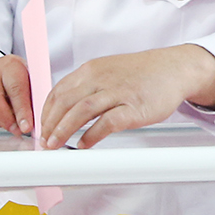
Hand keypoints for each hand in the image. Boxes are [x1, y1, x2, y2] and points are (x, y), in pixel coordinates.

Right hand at [0, 54, 33, 132]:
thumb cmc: (17, 84)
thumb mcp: (29, 87)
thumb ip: (32, 103)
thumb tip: (33, 125)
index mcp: (10, 66)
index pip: (15, 87)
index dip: (21, 110)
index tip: (26, 127)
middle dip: (4, 119)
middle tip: (14, 130)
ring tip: (0, 124)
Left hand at [40, 44, 214, 148]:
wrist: (174, 68)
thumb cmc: (141, 73)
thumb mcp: (108, 71)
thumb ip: (87, 87)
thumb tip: (64, 110)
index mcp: (91, 70)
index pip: (58, 91)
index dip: (45, 112)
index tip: (40, 128)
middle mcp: (101, 78)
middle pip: (65, 102)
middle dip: (49, 124)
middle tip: (43, 141)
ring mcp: (118, 92)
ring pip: (81, 111)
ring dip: (64, 130)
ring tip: (55, 145)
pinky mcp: (134, 107)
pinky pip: (107, 123)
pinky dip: (92, 135)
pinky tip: (84, 145)